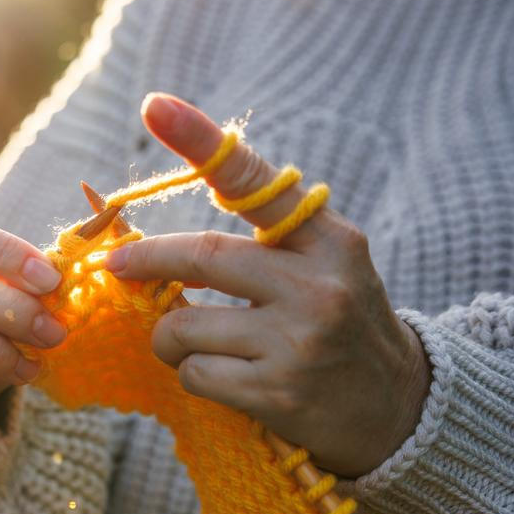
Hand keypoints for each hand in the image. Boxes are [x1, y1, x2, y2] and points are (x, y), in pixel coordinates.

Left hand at [106, 94, 429, 476]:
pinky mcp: (279, 394)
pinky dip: (190, 373)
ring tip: (194, 342)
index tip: (155, 105)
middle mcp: (319, 286)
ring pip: (185, 325)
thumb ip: (260, 236)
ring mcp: (300, 342)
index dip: (200, 140)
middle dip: (147, 260)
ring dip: (169, 336)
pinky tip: (226, 378)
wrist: (397, 408)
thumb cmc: (337, 321)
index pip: (256, 181)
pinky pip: (195, 373)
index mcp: (330, 240)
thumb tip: (155, 230)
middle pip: (203, 256)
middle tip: (116, 264)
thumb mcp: (322, 264)